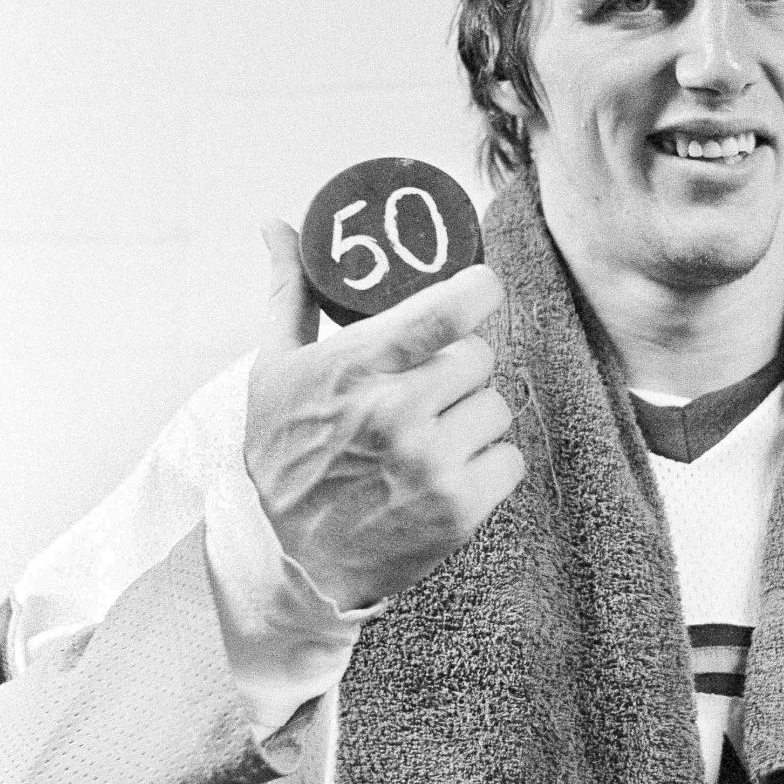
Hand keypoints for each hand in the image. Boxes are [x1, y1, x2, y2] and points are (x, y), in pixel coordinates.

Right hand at [244, 220, 524, 611]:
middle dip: (458, 369)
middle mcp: (396, 414)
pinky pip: (510, 459)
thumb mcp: (274, 370)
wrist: (288, 560)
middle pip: (479, 357)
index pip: (446, 311)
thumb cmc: (283, 456)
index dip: (478, 289)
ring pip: (497, 407)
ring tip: (433, 435)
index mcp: (355, 369)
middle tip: (426, 390)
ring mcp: (431, 464)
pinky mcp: (459, 510)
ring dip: (473, 417)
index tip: (479, 288)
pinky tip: (449, 471)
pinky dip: (488, 465)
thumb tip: (276, 223)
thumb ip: (290, 293)